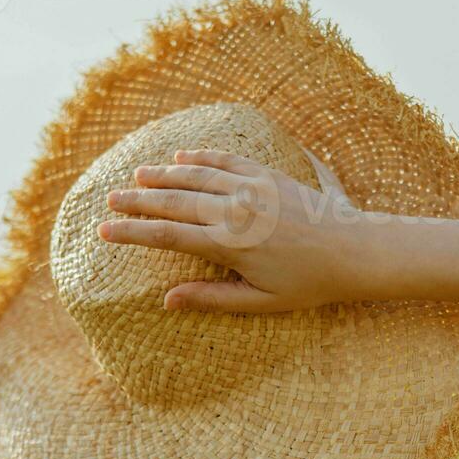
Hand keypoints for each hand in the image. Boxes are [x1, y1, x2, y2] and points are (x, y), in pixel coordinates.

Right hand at [99, 148, 362, 312]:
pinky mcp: (267, 174)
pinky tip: (180, 156)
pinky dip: (199, 156)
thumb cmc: (309, 284)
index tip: (104, 232)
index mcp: (230, 245)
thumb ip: (211, 298)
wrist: (354, 250)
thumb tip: (168, 300)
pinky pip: (225, 159)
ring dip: (162, 175)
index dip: (133, 234)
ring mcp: (251, 187)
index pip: (167, 237)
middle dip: (137, 202)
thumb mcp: (260, 301)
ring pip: (195, 175)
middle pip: (173, 202)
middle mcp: (235, 210)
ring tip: (136, 176)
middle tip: (109, 200)